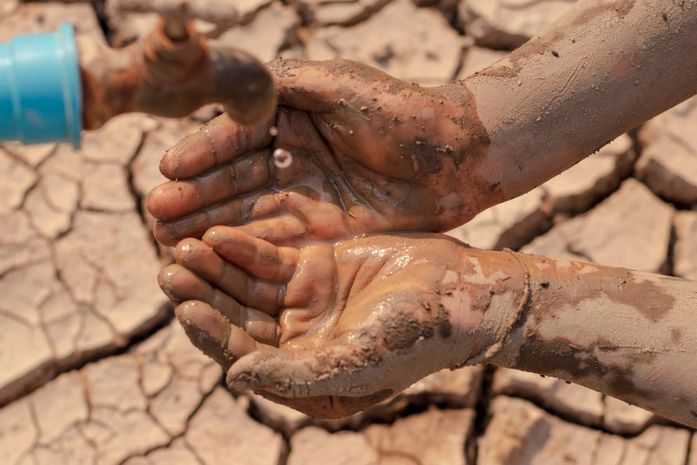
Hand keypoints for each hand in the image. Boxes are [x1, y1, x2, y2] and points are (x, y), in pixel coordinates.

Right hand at [147, 58, 498, 246]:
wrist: (458, 157)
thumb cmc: (402, 112)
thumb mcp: (338, 86)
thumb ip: (285, 85)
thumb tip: (232, 87)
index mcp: (289, 116)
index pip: (236, 137)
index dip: (203, 154)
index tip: (168, 170)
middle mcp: (290, 157)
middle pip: (234, 180)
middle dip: (196, 197)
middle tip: (156, 214)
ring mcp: (304, 196)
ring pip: (248, 214)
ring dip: (210, 227)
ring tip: (169, 240)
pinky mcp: (322, 230)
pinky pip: (277, 241)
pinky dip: (245, 250)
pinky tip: (214, 258)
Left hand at [158, 228, 522, 417]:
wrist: (459, 293)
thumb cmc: (417, 336)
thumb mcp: (360, 360)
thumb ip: (298, 374)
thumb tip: (234, 377)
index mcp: (301, 378)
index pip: (243, 357)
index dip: (212, 334)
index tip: (184, 308)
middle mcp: (294, 343)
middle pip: (235, 318)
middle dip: (204, 295)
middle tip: (171, 271)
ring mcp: (302, 303)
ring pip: (244, 287)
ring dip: (215, 268)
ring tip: (185, 246)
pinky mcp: (312, 268)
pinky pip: (268, 259)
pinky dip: (243, 247)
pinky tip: (219, 234)